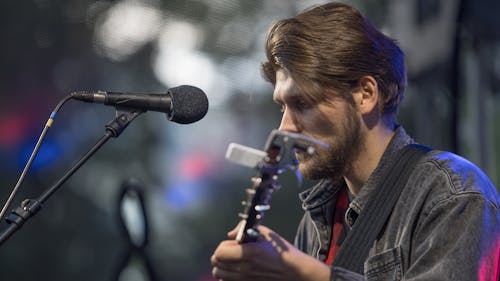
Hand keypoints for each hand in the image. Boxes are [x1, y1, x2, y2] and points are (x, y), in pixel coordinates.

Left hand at [210, 224, 329, 280]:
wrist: (294, 271)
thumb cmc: (281, 252)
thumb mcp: (266, 233)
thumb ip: (244, 229)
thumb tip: (231, 234)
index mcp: (247, 253)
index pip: (219, 253)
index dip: (223, 246)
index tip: (232, 244)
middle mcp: (243, 269)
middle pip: (216, 265)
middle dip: (221, 256)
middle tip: (232, 252)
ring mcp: (245, 280)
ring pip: (220, 275)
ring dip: (223, 267)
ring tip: (234, 261)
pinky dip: (228, 277)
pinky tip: (238, 271)